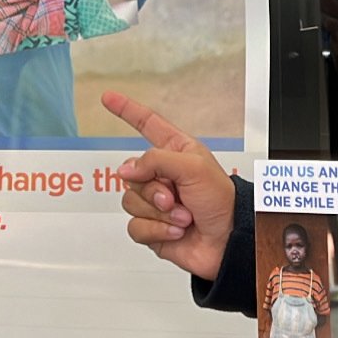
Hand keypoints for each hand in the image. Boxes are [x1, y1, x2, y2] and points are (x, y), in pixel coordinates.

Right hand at [101, 92, 236, 282]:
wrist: (229, 240)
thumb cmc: (222, 200)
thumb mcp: (193, 167)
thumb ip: (156, 160)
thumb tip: (127, 170)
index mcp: (176, 151)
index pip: (147, 124)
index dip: (127, 110)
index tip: (108, 97)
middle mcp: (164, 175)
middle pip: (132, 174)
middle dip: (153, 189)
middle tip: (174, 197)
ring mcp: (156, 203)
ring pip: (131, 202)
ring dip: (158, 212)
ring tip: (182, 216)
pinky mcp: (153, 228)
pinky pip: (135, 227)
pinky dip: (157, 230)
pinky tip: (176, 230)